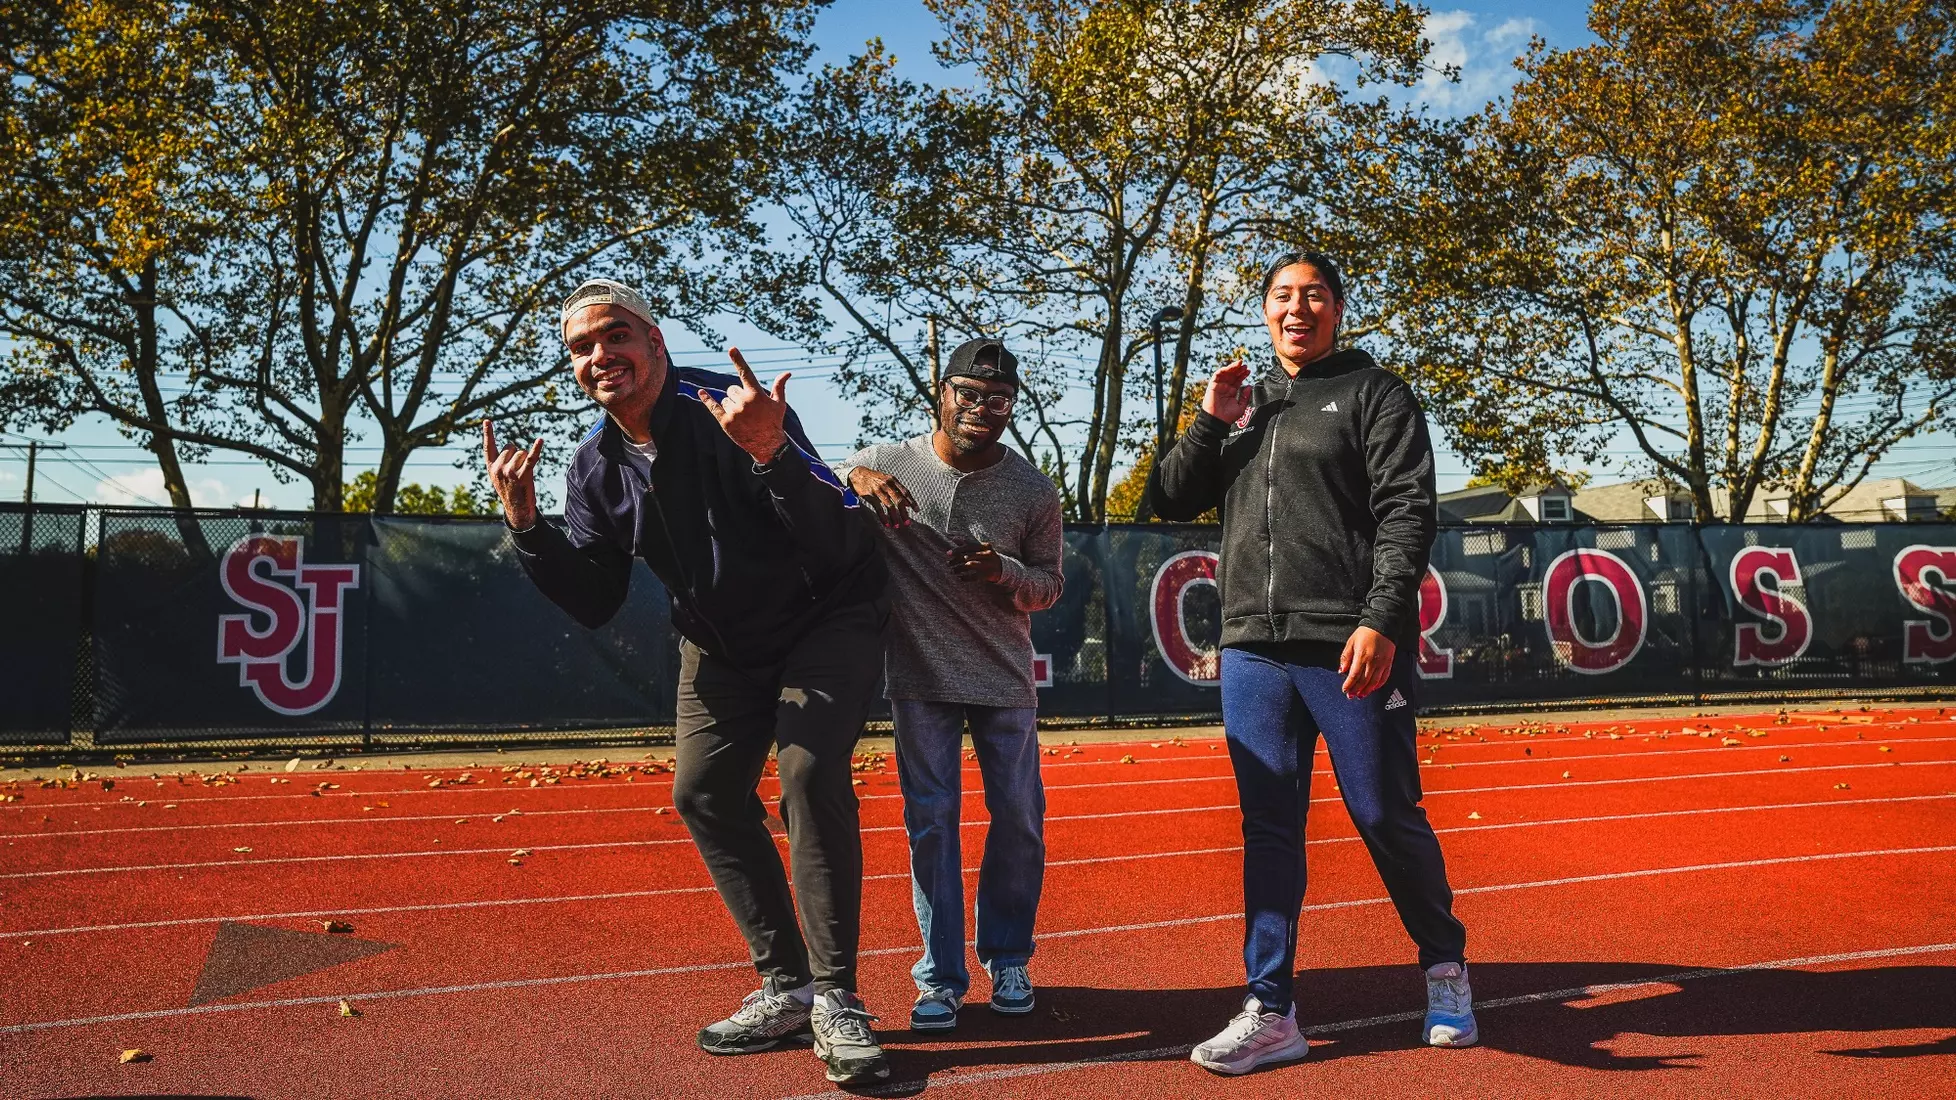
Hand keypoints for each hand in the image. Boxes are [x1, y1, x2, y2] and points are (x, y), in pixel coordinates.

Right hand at [483, 420, 542, 529]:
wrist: (516, 509)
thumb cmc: (510, 490)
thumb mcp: (499, 476)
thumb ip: (501, 461)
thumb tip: (512, 445)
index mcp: (491, 467)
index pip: (488, 447)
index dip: (488, 433)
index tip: (487, 420)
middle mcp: (498, 468)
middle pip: (511, 447)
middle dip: (517, 454)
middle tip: (517, 470)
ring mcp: (509, 472)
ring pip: (522, 452)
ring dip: (525, 460)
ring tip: (523, 474)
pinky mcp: (522, 476)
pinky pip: (530, 459)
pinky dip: (536, 449)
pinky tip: (540, 440)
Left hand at [697, 347, 789, 463]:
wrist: (767, 445)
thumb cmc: (774, 422)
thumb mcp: (779, 403)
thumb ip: (779, 386)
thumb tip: (787, 372)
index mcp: (756, 395)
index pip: (746, 373)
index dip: (739, 360)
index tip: (732, 348)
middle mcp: (744, 402)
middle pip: (732, 389)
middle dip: (738, 396)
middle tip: (748, 409)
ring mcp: (734, 413)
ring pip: (725, 400)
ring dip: (731, 405)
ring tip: (743, 417)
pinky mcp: (726, 422)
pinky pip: (713, 407)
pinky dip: (707, 400)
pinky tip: (701, 393)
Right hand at [848, 466, 916, 526]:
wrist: (858, 474)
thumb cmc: (875, 478)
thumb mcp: (888, 481)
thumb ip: (898, 491)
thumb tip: (908, 504)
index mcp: (893, 480)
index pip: (905, 492)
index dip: (912, 502)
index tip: (917, 510)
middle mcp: (887, 484)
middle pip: (899, 500)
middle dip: (904, 513)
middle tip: (908, 523)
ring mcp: (878, 490)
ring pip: (889, 506)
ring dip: (894, 517)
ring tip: (897, 526)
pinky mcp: (870, 495)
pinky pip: (879, 509)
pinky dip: (883, 517)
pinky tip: (887, 524)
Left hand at [949, 541, 1003, 583]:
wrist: (1002, 568)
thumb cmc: (987, 557)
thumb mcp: (980, 548)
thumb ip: (968, 543)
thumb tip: (954, 538)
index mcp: (985, 546)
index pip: (968, 546)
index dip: (957, 550)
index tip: (947, 553)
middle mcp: (987, 554)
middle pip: (968, 556)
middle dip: (956, 560)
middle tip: (948, 564)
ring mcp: (988, 564)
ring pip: (969, 566)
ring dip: (959, 569)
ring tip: (952, 571)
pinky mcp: (987, 575)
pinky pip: (973, 577)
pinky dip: (965, 578)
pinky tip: (960, 578)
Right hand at [1201, 358, 1252, 424]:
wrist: (1218, 421)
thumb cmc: (1228, 417)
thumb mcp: (1241, 406)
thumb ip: (1245, 396)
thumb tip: (1249, 387)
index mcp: (1231, 392)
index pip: (1237, 381)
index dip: (1243, 375)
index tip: (1249, 371)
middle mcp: (1225, 388)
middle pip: (1232, 375)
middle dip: (1239, 370)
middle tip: (1245, 366)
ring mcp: (1219, 386)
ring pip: (1226, 373)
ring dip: (1233, 367)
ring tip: (1240, 364)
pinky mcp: (1213, 385)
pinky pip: (1218, 375)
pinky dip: (1224, 370)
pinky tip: (1231, 367)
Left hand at [1339, 626, 1395, 698]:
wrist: (1382, 625)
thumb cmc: (1365, 633)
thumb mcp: (1351, 643)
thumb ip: (1346, 657)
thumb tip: (1342, 670)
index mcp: (1361, 656)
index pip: (1354, 675)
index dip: (1349, 684)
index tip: (1345, 689)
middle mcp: (1372, 661)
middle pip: (1364, 681)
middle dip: (1356, 690)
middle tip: (1351, 695)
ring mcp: (1382, 663)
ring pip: (1374, 682)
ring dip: (1366, 690)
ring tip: (1360, 695)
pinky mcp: (1389, 663)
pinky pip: (1384, 678)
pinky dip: (1378, 685)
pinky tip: (1373, 688)